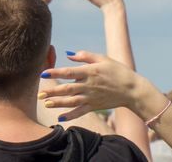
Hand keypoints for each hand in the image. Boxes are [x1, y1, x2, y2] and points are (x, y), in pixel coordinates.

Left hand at [38, 51, 153, 121]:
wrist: (132, 90)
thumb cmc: (117, 71)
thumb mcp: (102, 58)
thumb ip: (85, 55)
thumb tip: (68, 54)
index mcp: (89, 72)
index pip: (68, 73)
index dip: (55, 73)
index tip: (43, 74)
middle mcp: (88, 86)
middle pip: (67, 89)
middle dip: (52, 92)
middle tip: (39, 94)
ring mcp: (91, 97)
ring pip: (71, 102)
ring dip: (57, 103)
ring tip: (45, 104)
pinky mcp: (95, 106)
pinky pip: (80, 112)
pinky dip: (70, 116)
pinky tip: (60, 118)